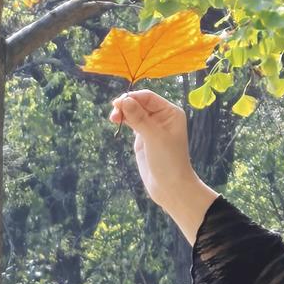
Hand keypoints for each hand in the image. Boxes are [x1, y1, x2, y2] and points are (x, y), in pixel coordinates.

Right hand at [109, 89, 194, 212]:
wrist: (170, 186)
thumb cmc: (168, 161)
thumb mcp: (154, 137)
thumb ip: (139, 118)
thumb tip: (124, 100)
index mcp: (170, 113)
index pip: (148, 97)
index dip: (132, 97)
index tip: (118, 103)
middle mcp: (162, 117)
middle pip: (139, 103)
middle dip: (126, 105)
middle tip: (114, 114)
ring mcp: (152, 126)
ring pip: (133, 111)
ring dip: (122, 112)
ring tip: (113, 119)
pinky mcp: (143, 136)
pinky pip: (131, 122)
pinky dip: (123, 120)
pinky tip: (116, 120)